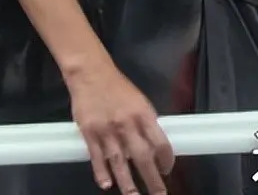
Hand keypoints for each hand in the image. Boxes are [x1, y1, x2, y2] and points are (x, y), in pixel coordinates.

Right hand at [66, 60, 175, 192]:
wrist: (91, 73)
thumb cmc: (118, 87)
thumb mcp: (139, 101)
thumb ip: (145, 124)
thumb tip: (153, 148)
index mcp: (143, 114)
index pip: (160, 142)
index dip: (167, 159)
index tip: (167, 170)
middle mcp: (127, 124)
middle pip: (143, 156)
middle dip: (152, 179)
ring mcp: (107, 129)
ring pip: (119, 161)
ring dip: (127, 183)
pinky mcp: (89, 132)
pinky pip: (97, 156)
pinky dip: (101, 172)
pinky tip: (106, 185)